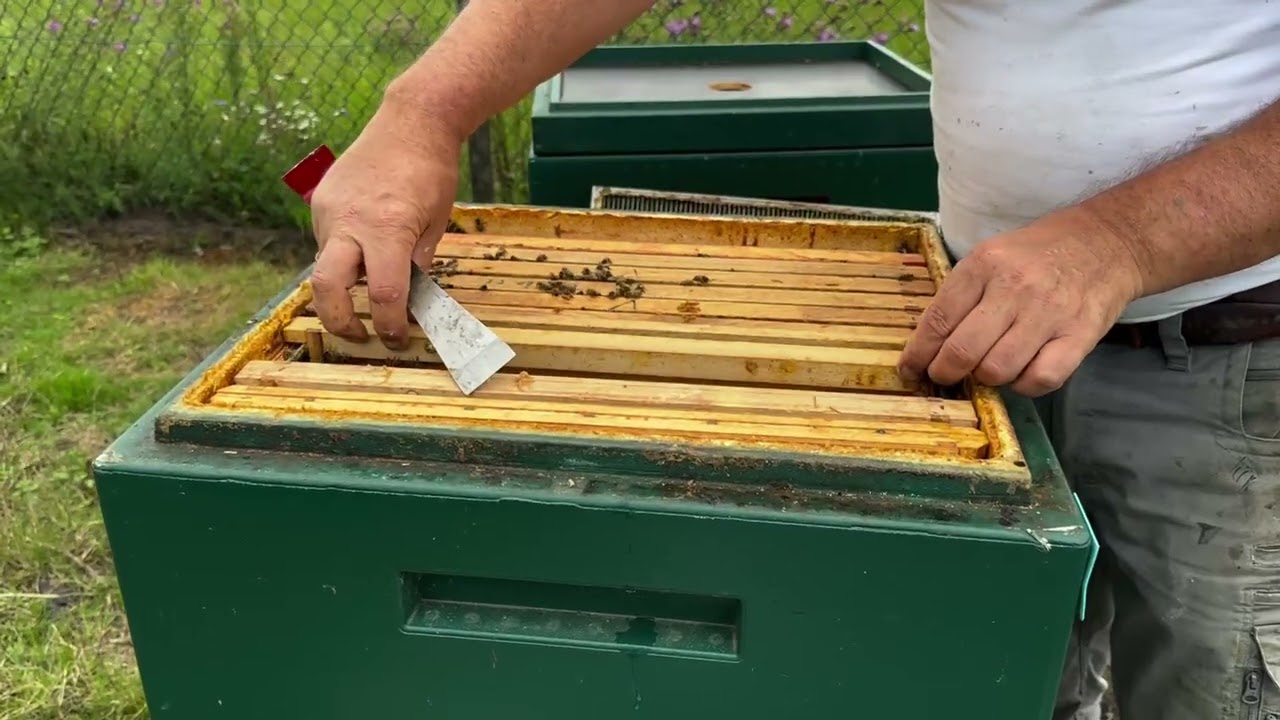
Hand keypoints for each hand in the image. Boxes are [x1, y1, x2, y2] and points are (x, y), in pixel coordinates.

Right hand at [307, 97, 462, 349]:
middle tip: (359, 336)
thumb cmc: (432, 171)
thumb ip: (416, 264)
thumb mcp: (434, 224)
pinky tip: (362, 250)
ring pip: (324, 265)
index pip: (385, 294)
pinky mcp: (321, 201)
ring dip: (343, 286)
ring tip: (368, 286)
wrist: (411, 120)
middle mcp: (350, 222)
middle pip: (326, 288)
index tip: (396, 338)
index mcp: (387, 229)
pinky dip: (342, 258)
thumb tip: (405, 301)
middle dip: (339, 321)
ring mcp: (329, 210)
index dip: (390, 325)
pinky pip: (326, 242)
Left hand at [897, 211, 1144, 396]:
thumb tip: (928, 344)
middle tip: (946, 376)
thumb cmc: (1038, 254)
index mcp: (984, 266)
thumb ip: (961, 296)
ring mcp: (1048, 313)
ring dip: (986, 379)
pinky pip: (1040, 380)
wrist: (1106, 242)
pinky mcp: (1079, 335)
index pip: (937, 320)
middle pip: (962, 351)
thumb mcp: (991, 257)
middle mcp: (1014, 288)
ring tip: (989, 367)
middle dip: (945, 373)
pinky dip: (1024, 386)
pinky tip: (1022, 372)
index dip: (917, 354)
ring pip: (997, 370)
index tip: (910, 370)